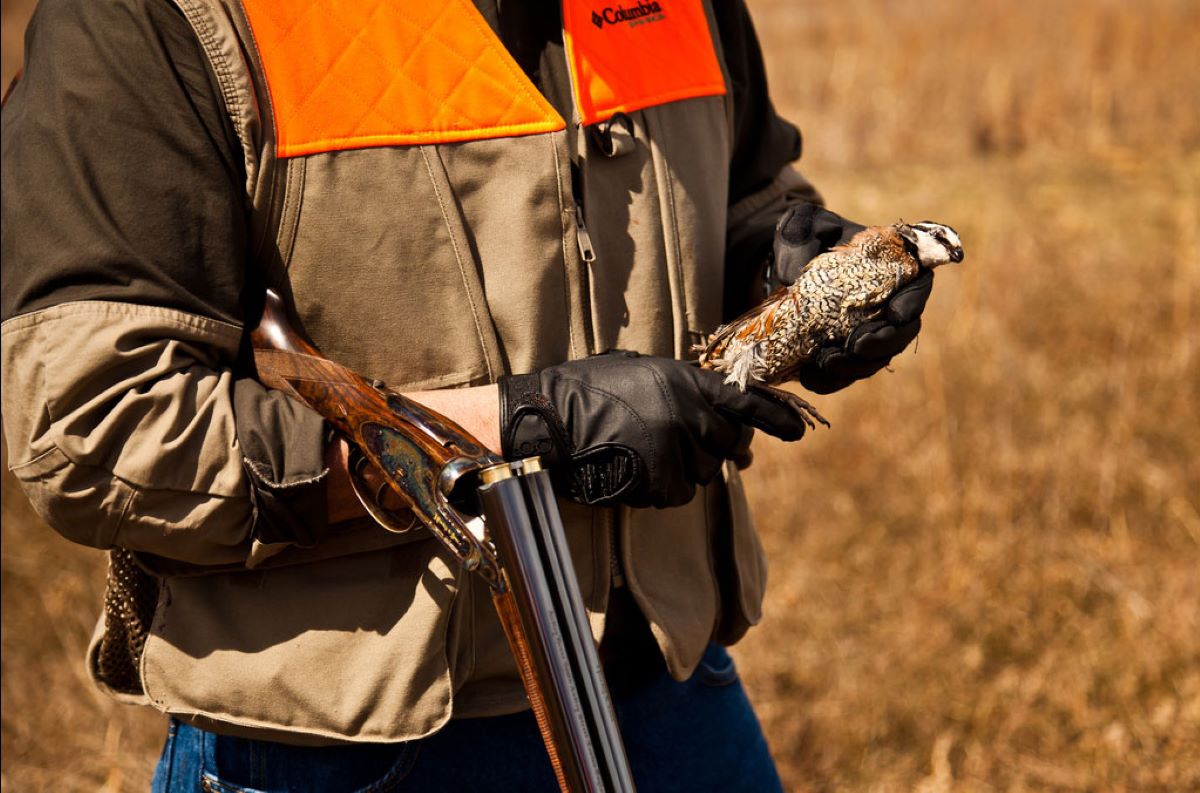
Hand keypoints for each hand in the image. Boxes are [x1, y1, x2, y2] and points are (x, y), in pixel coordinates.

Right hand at [498, 351, 812, 507]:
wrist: (546, 420)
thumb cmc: (588, 391)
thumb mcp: (641, 371)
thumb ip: (688, 391)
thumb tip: (733, 425)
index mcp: (685, 380)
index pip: (745, 400)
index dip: (777, 416)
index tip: (799, 431)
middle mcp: (687, 414)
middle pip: (730, 442)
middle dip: (715, 444)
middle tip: (682, 439)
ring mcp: (675, 450)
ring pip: (704, 471)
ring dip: (683, 466)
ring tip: (642, 449)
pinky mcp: (658, 481)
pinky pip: (678, 493)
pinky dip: (661, 487)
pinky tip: (633, 468)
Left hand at [771, 204, 933, 393]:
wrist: (788, 264)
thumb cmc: (806, 237)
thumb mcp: (800, 224)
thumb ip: (798, 237)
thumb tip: (790, 277)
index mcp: (893, 267)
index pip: (917, 286)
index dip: (913, 303)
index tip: (896, 313)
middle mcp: (888, 304)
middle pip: (901, 333)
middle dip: (882, 345)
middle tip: (855, 346)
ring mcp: (869, 333)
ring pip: (875, 360)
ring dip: (855, 367)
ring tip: (825, 364)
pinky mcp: (846, 354)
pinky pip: (846, 376)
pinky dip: (831, 381)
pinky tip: (810, 376)